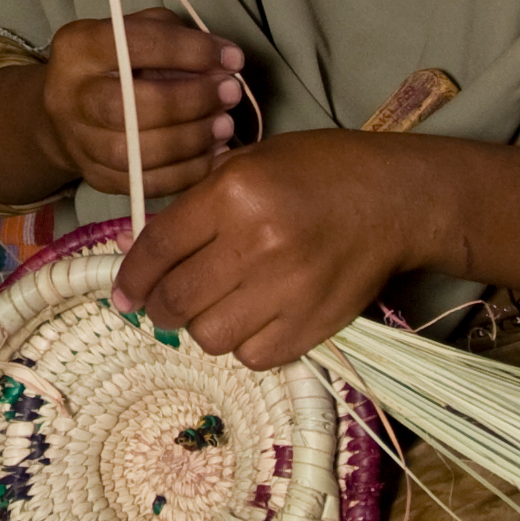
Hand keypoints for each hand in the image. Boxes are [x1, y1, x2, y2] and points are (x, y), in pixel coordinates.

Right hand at [39, 11, 246, 200]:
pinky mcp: (95, 177)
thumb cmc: (116, 63)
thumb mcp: (138, 31)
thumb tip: (223, 65)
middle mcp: (69, 96)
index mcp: (78, 47)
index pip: (136, 45)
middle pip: (128, 106)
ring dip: (190, 140)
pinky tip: (211, 155)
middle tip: (230, 94)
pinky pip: (143, 183)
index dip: (190, 51)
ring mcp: (78, 142)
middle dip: (189, 101)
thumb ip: (177, 38)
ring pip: (134, 152)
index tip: (233, 58)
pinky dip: (185, 172)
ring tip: (224, 126)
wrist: (68, 112)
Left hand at [113, 133, 414, 368]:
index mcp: (235, 194)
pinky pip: (253, 357)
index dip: (132, 277)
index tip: (124, 294)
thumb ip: (195, 205)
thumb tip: (138, 253)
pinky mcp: (312, 324)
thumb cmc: (319, 171)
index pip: (159, 248)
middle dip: (160, 307)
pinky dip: (245, 344)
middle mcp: (256, 243)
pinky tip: (256, 319)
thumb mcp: (249, 163)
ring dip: (204, 325)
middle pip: (177, 299)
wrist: (395, 199)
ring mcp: (286, 289)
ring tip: (220, 306)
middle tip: (167, 303)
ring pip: (210, 336)